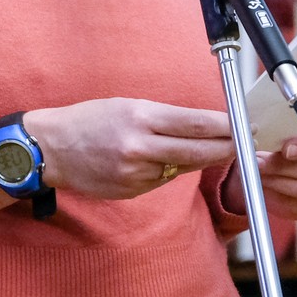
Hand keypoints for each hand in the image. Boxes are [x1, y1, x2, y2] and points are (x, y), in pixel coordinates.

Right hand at [23, 99, 236, 200]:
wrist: (50, 149)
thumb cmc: (90, 120)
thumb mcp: (127, 106)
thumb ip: (164, 119)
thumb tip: (203, 126)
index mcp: (141, 117)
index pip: (196, 123)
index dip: (226, 127)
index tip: (244, 126)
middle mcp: (140, 147)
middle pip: (198, 151)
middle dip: (226, 148)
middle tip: (246, 143)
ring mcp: (135, 173)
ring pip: (182, 167)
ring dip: (197, 159)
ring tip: (210, 148)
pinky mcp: (131, 191)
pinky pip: (162, 180)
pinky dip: (168, 170)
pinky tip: (160, 160)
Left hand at [230, 121, 296, 220]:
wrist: (282, 160)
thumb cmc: (288, 136)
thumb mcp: (285, 125)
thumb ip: (280, 127)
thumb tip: (257, 131)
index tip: (286, 150)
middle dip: (288, 168)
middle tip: (262, 163)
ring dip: (281, 183)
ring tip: (261, 173)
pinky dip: (280, 198)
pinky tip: (266, 186)